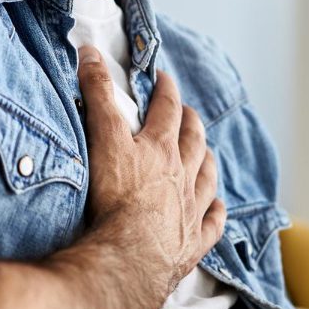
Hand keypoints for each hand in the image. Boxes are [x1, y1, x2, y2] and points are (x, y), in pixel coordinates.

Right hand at [77, 47, 224, 295]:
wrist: (130, 257)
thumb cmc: (115, 198)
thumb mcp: (102, 137)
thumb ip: (97, 94)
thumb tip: (91, 51)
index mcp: (160, 148)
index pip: (167, 110)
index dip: (166, 91)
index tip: (165, 79)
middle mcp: (182, 175)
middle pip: (193, 142)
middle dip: (191, 123)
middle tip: (189, 113)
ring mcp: (191, 210)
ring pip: (206, 179)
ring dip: (207, 162)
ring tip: (207, 154)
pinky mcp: (192, 243)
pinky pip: (212, 224)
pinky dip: (216, 213)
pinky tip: (218, 208)